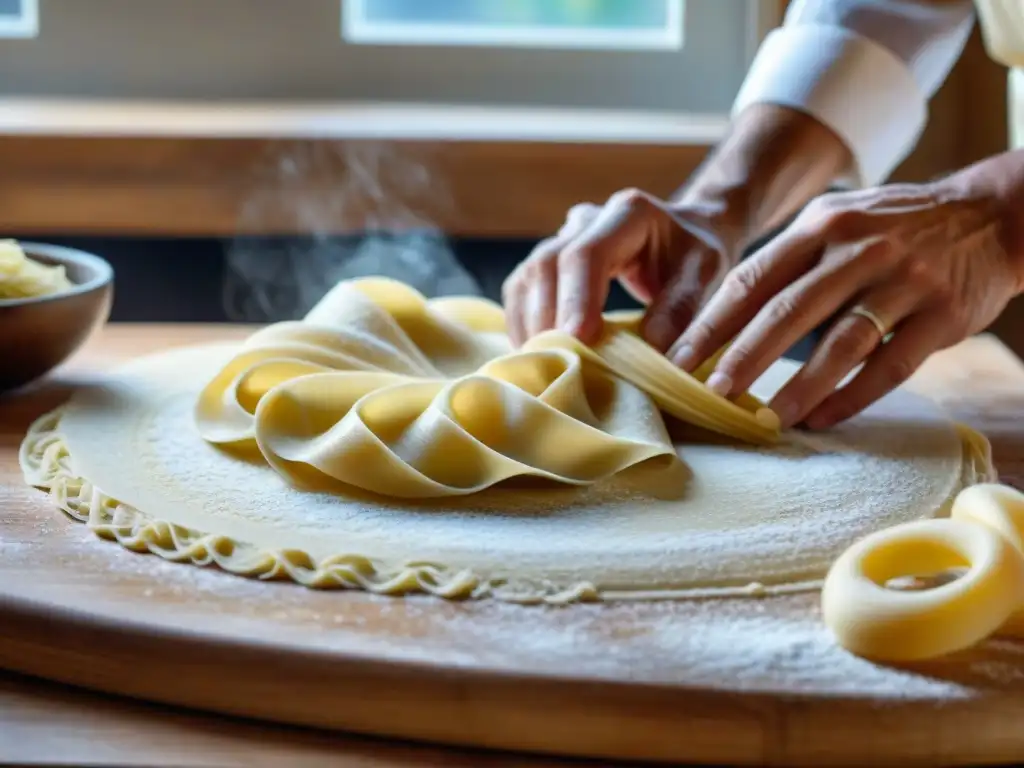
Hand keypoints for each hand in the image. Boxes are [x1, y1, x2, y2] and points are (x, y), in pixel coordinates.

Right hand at [501, 189, 740, 351]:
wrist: (685, 235)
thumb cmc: (694, 256)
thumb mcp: (704, 275)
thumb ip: (680, 307)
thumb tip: (652, 349)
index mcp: (628, 213)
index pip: (587, 253)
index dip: (576, 298)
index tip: (576, 340)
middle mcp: (586, 220)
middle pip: (547, 265)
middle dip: (547, 317)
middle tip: (554, 363)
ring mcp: (561, 239)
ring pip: (527, 278)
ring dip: (529, 325)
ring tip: (540, 365)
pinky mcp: (547, 263)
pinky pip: (521, 291)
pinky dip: (523, 324)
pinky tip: (532, 355)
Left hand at [673, 182, 1021, 429]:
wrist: (990, 215)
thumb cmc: (891, 227)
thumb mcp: (836, 220)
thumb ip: (787, 260)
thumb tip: (720, 316)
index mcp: (821, 225)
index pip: (752, 278)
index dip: (712, 323)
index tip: (678, 359)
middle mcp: (860, 248)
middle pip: (788, 310)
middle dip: (742, 357)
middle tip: (710, 395)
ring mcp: (905, 281)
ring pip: (840, 342)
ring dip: (798, 386)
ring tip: (765, 418)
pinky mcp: (943, 315)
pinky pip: (891, 365)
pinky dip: (854, 397)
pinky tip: (822, 419)